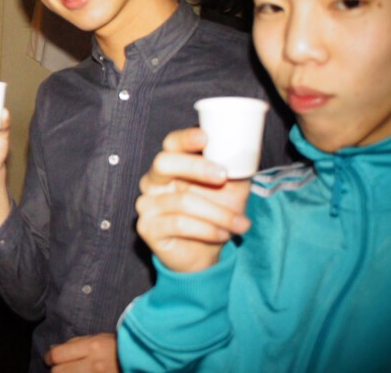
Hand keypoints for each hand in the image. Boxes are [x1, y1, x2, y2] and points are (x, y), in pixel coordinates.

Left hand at [45, 333, 118, 371]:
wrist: (141, 359)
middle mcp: (93, 365)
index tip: (50, 358)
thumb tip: (53, 351)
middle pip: (58, 372)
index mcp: (93, 347)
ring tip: (70, 371)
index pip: (57, 355)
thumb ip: (76, 343)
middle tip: (59, 368)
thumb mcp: (98, 338)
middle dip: (56, 370)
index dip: (49, 357)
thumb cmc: (118, 347)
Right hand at [135, 128, 251, 272]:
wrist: (203, 253)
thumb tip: (244, 156)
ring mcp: (146, 204)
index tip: (205, 137)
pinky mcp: (147, 227)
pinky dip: (207, 230)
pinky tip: (223, 234)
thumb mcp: (232, 190)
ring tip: (239, 224)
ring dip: (218, 213)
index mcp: (171, 164)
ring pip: (182, 201)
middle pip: (164, 163)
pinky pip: (179, 224)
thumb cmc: (215, 214)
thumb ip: (235, 171)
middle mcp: (153, 181)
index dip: (185, 138)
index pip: (171, 144)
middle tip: (223, 176)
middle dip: (196, 168)